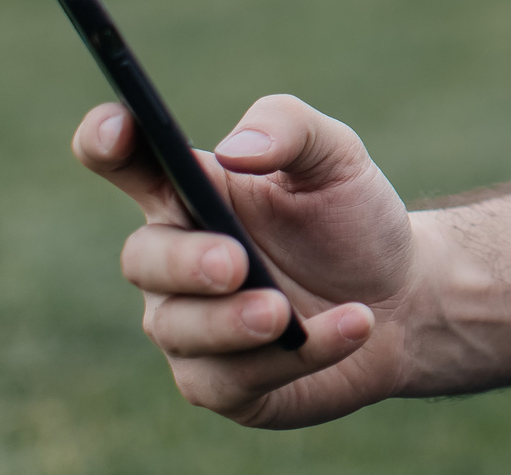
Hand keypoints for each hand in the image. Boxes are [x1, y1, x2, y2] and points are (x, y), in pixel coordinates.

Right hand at [72, 94, 422, 427]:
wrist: (404, 297)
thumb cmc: (353, 220)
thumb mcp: (338, 157)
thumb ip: (289, 129)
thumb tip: (233, 150)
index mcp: (191, 192)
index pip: (127, 160)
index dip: (105, 140)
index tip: (117, 126)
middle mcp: (174, 261)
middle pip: (143, 257)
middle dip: (184, 262)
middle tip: (233, 263)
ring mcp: (191, 327)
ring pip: (179, 329)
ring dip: (231, 321)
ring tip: (283, 313)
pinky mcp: (222, 384)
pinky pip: (238, 377)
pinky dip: (299, 352)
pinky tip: (353, 325)